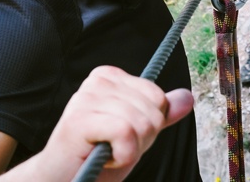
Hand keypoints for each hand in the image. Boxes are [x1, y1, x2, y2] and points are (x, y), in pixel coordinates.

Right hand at [6, 66, 192, 181]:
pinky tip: (105, 157)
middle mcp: (97, 81)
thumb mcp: (136, 134)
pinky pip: (126, 133)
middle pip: (152, 111)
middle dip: (141, 139)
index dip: (149, 125)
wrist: (62, 180)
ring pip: (141, 123)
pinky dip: (123, 155)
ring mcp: (86, 98)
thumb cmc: (97, 158)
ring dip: (130, 150)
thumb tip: (187, 97)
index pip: (156, 96)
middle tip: (114, 147)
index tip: (124, 135)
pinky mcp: (80, 119)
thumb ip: (160, 114)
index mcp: (110, 77)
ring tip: (107, 152)